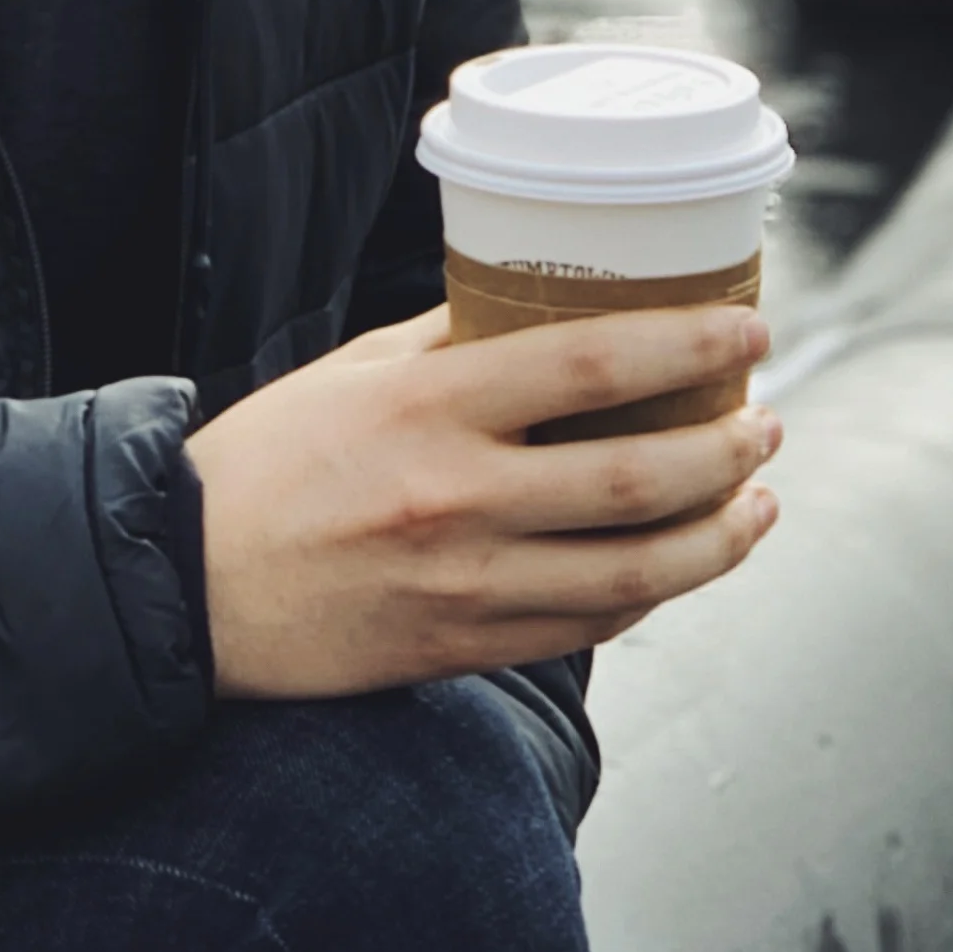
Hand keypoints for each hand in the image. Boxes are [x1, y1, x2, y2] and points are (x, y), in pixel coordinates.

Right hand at [184, 303, 779, 699]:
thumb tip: (545, 305)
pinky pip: (589, 625)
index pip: (590, 364)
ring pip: (636, 572)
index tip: (748, 331)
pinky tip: (683, 562)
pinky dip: (653, 594)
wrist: (186, 586)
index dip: (687, 344)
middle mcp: (456, 497)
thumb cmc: (266, 464)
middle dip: (727, 450)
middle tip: (766, 422)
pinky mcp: (464, 647)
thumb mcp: (352, 372)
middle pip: (636, 479)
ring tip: (759, 501)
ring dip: (720, 536)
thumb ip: (450, 341)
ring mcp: (466, 583)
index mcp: (427, 406)